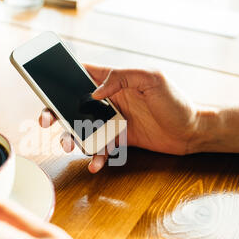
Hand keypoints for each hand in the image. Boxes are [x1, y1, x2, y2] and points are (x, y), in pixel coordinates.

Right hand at [39, 64, 198, 172]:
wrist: (193, 132)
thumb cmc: (177, 101)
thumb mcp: (153, 79)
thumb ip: (122, 77)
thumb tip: (94, 92)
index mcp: (115, 82)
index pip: (83, 75)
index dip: (62, 78)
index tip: (45, 86)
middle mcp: (110, 101)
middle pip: (74, 105)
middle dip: (56, 113)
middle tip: (46, 122)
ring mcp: (113, 121)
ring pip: (83, 129)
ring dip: (72, 138)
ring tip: (70, 145)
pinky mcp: (119, 139)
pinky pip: (100, 148)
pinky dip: (95, 156)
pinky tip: (95, 163)